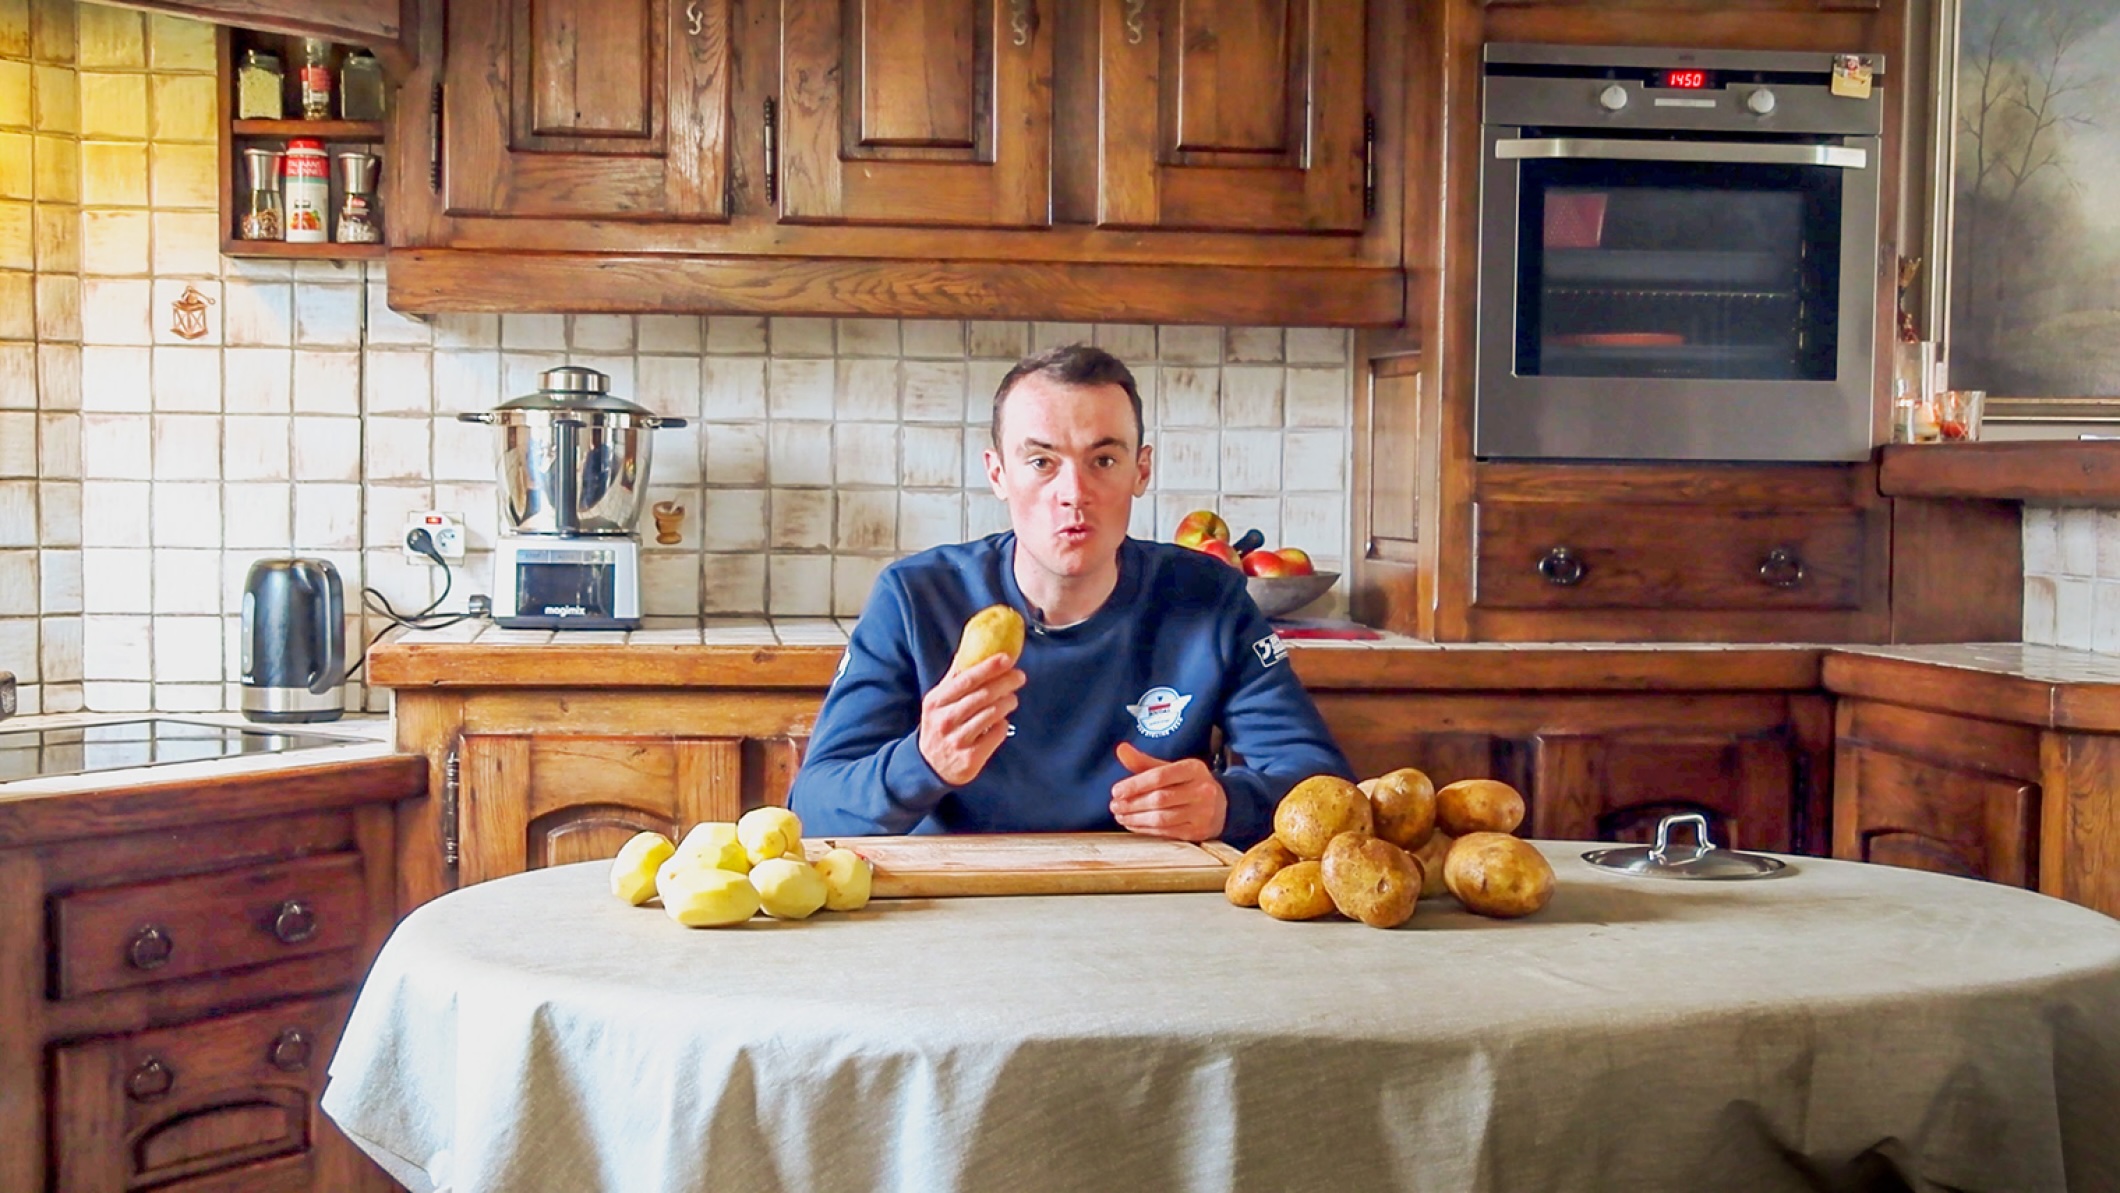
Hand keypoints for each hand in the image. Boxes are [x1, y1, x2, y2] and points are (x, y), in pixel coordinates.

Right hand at [918, 653, 1025, 786]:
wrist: (929, 765)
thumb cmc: (939, 725)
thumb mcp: (938, 701)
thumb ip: (954, 678)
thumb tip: (969, 649)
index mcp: (936, 702)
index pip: (966, 679)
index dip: (989, 667)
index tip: (1007, 658)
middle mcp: (945, 720)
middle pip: (982, 696)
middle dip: (1005, 683)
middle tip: (1019, 676)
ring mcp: (957, 740)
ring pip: (991, 714)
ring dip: (1007, 703)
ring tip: (1012, 699)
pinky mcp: (970, 758)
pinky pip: (995, 734)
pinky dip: (1002, 725)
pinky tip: (1001, 721)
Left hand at [1111, 741, 1226, 842]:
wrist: (1222, 805)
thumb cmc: (1189, 784)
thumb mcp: (1171, 768)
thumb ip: (1145, 762)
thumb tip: (1121, 749)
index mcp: (1193, 768)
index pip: (1160, 776)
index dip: (1135, 784)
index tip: (1116, 791)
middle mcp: (1201, 790)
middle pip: (1160, 799)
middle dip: (1132, 804)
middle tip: (1114, 806)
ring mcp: (1202, 813)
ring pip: (1162, 818)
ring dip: (1136, 819)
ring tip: (1120, 815)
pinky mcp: (1198, 831)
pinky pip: (1167, 832)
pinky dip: (1146, 829)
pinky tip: (1133, 825)